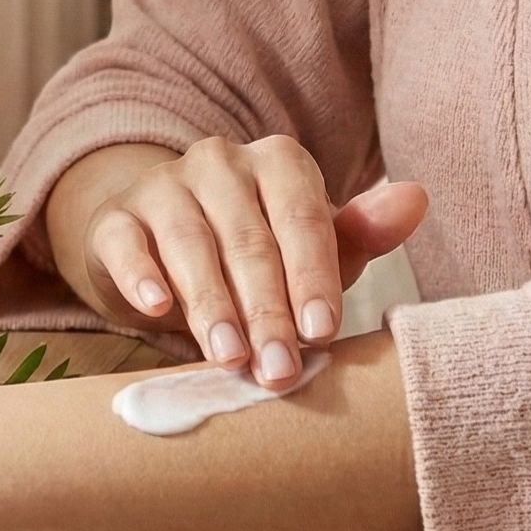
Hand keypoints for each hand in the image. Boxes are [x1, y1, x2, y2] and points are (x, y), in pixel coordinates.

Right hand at [78, 137, 426, 389]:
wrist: (161, 246)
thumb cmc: (257, 254)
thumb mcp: (313, 247)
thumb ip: (363, 231)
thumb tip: (416, 198)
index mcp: (277, 162)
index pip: (302, 215)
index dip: (314, 274)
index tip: (323, 330)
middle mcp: (218, 161)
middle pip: (248, 237)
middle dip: (266, 309)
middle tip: (279, 369)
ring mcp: (162, 185)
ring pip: (188, 241)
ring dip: (210, 302)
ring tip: (228, 355)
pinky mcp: (114, 217)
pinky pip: (124, 241)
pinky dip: (139, 275)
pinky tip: (155, 308)